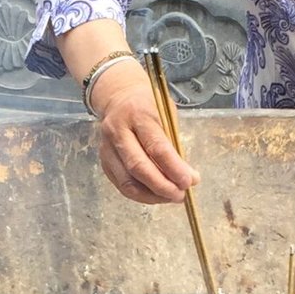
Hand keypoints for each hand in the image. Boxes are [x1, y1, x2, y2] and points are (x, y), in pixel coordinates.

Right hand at [90, 59, 196, 204]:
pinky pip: (121, 185)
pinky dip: (140, 194)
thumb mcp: (166, 113)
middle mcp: (118, 131)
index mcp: (138, 114)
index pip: (156, 146)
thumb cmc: (148, 105)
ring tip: (170, 198)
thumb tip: (188, 177)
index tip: (190, 181)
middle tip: (181, 195)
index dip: (174, 168)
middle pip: (138, 167)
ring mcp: (107, 148)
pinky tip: (156, 195)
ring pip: (127, 182)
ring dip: (152, 196)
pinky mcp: (104, 161)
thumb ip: (174, 143)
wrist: (117, 96)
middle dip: (162, 186)